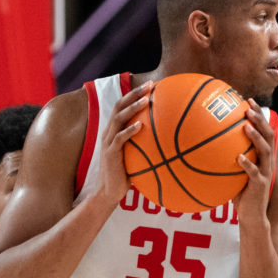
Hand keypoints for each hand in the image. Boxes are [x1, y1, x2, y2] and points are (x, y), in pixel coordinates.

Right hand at [96, 81, 151, 206]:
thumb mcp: (135, 157)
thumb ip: (145, 146)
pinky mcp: (110, 153)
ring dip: (132, 108)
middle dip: (134, 94)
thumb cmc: (125, 175)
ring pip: (118, 119)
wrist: (108, 192)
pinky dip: (129, 130)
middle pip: (119, 106)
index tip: (151, 86)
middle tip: (150, 85)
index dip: (134, 94)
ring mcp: (108, 142)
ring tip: (145, 100)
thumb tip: (169, 143)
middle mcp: (109, 132)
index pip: (122, 107)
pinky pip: (120, 139)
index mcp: (114, 131)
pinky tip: (140, 125)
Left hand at [233, 101, 274, 221]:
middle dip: (260, 119)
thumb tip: (204, 145)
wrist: (251, 216)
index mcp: (262, 156)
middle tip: (248, 107)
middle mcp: (266, 161)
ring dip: (255, 137)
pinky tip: (238, 158)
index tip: (248, 101)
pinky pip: (254, 173)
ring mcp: (264, 172)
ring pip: (264, 151)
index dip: (259, 115)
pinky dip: (247, 164)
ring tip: (246, 126)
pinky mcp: (260, 185)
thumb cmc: (240, 194)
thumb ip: (226, 159)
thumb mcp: (234, 173)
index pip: (264, 131)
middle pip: (268, 135)